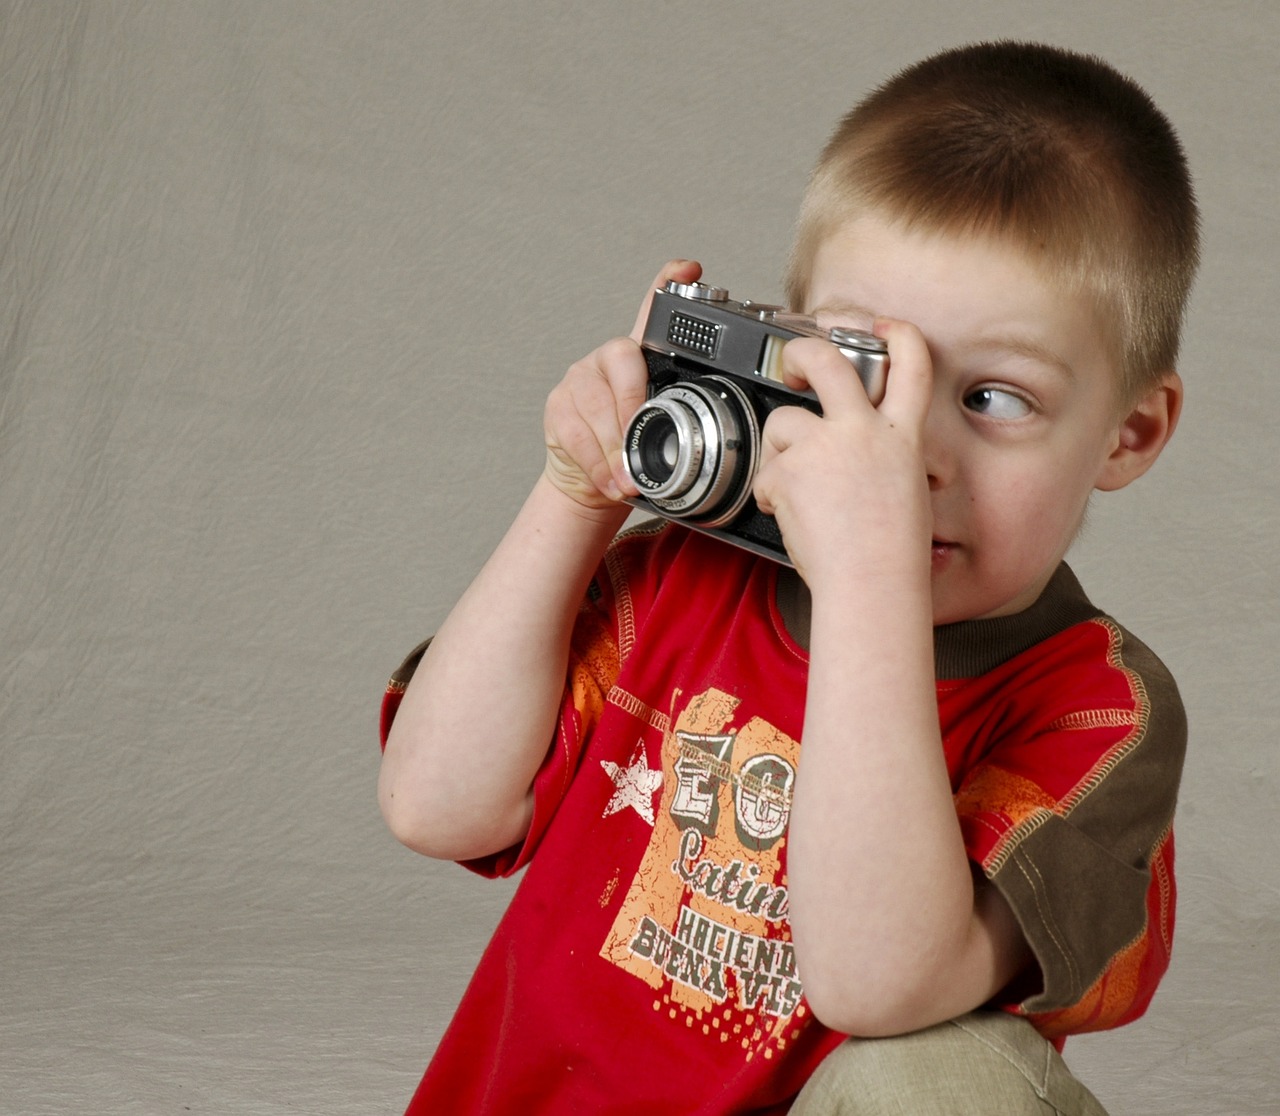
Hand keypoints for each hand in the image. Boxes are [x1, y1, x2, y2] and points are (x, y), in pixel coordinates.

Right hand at [543, 259, 701, 511]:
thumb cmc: (634, 450)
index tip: (688, 268)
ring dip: (615, 447)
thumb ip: (687, 411)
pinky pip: (578, 432)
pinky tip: (609, 480)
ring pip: (598, 404)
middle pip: (623, 365)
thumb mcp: (667, 429)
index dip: (668, 282)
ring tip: (627, 476)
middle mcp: (610, 358)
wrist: (593, 483)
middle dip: (634, 412)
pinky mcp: (558, 405)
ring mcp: (580, 379)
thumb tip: (722, 416)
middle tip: (643, 445)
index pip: (654, 309)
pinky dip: (597, 463)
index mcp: (643, 357)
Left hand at [753, 318, 933, 588]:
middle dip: (803, 349)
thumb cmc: (890, 554)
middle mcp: (864, 431)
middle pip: (829, 360)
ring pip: (782, 423)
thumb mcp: (905, 490)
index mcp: (902, 436)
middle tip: (792, 361)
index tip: (877, 325)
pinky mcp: (790, 468)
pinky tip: (791, 515)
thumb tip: (860, 455)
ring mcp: (824, 446)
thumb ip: (882, 457)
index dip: (894, 331)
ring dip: (779, 450)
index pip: (911, 362)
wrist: (872, 584)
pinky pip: (765, 471)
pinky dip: (770, 493)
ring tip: (797, 489)